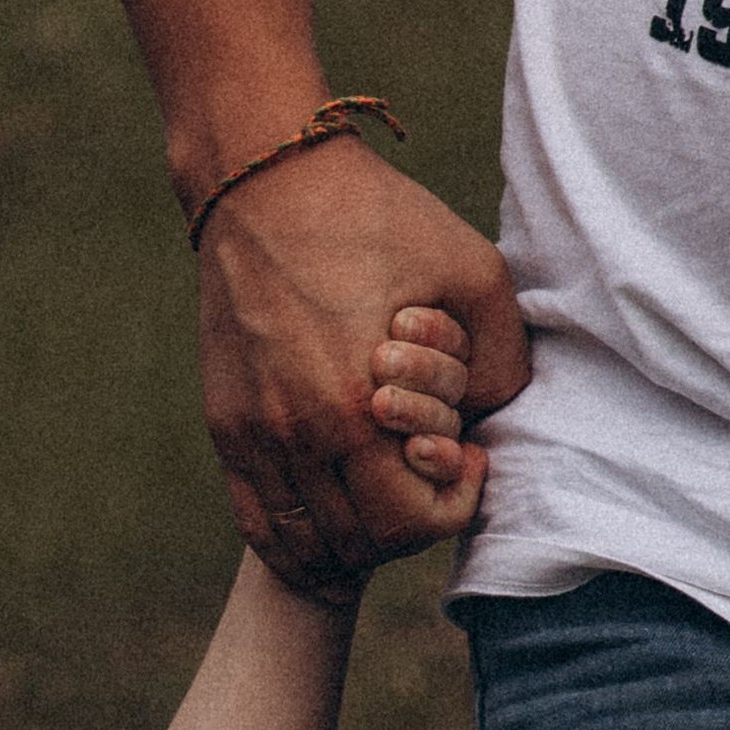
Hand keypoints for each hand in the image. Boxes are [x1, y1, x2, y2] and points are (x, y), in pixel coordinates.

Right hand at [197, 139, 528, 597]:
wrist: (264, 185)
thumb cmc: (377, 219)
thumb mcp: (474, 270)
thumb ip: (502, 358)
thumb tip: (493, 418)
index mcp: (357, 407)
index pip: (406, 521)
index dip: (452, 505)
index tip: (465, 458)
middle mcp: (298, 436)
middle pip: (356, 544)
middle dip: (407, 527)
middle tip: (427, 478)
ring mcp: (253, 435)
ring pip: (302, 542)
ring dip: (352, 539)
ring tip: (381, 496)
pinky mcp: (226, 425)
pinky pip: (256, 519)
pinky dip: (295, 537)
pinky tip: (328, 513)